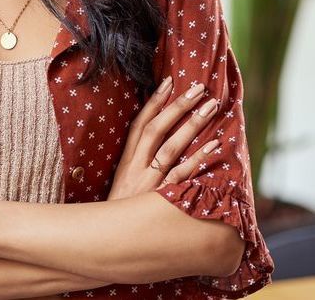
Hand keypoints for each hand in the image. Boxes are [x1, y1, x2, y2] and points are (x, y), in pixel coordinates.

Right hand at [107, 77, 220, 200]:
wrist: (110, 244)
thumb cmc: (120, 212)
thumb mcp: (122, 183)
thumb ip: (136, 162)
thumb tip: (154, 138)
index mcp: (126, 161)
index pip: (140, 124)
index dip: (154, 102)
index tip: (169, 81)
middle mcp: (137, 168)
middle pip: (157, 130)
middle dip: (178, 106)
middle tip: (198, 87)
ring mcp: (150, 184)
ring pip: (171, 148)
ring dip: (192, 125)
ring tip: (210, 107)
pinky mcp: (162, 201)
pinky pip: (183, 177)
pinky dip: (199, 160)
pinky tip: (215, 146)